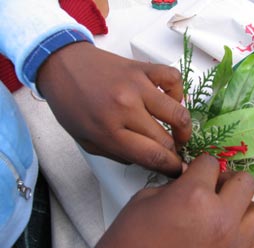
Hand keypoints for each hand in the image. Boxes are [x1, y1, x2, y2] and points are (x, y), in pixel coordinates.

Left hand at [37, 42, 191, 176]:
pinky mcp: (143, 68)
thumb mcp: (87, 142)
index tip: (176, 170)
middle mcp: (126, 108)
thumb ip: (118, 154)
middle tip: (173, 154)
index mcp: (109, 131)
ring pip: (178, 113)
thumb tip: (148, 158)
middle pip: (166, 140)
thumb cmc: (71, 104)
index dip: (170, 168)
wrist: (63, 66)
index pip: (153, 156)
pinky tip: (171, 100)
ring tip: (180, 132)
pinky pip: (174, 79)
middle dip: (175, 153)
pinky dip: (178, 93)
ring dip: (184, 128)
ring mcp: (137, 85)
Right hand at [84, 155, 253, 247]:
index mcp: (194, 195)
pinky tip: (230, 243)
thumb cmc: (129, 238)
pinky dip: (247, 245)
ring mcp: (231, 246)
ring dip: (244, 208)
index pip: (210, 162)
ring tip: (226, 213)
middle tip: (214, 187)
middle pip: (245, 181)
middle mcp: (220, 218)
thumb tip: (190, 181)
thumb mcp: (146, 199)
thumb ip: (176, 186)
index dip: (201, 165)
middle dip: (229, 180)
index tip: (196, 172)